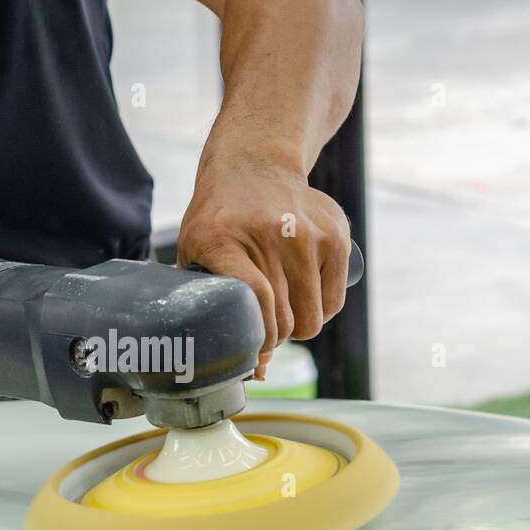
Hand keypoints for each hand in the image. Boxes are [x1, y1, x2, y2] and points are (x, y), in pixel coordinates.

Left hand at [178, 156, 351, 377]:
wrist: (253, 166)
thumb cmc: (219, 222)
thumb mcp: (193, 251)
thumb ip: (203, 300)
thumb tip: (231, 363)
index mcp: (224, 240)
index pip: (256, 299)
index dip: (258, 338)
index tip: (254, 357)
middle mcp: (269, 234)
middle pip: (284, 319)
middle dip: (273, 340)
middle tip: (263, 337)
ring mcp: (307, 233)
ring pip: (313, 318)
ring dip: (298, 328)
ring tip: (282, 315)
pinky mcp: (335, 235)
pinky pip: (333, 302)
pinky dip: (320, 312)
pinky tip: (304, 300)